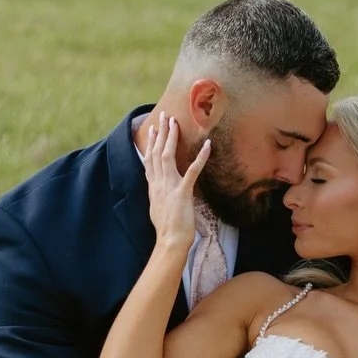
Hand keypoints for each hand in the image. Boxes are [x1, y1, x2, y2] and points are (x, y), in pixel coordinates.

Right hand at [142, 115, 208, 254]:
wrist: (170, 241)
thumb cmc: (167, 229)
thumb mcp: (157, 208)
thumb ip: (158, 194)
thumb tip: (159, 189)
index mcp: (153, 186)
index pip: (150, 160)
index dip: (151, 143)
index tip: (152, 129)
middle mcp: (159, 183)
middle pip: (157, 153)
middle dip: (160, 133)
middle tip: (164, 115)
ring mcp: (170, 187)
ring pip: (168, 157)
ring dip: (172, 138)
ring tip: (175, 122)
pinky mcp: (183, 193)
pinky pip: (193, 171)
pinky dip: (201, 157)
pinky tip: (208, 145)